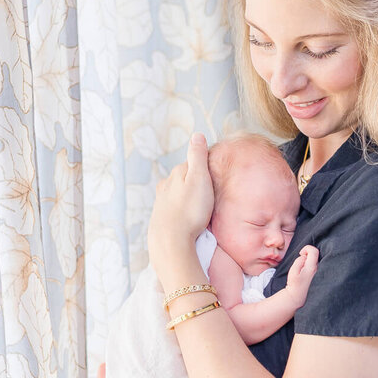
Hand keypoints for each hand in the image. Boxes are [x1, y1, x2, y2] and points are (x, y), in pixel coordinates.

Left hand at [149, 134, 214, 267]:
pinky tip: (189, 220)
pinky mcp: (160, 219)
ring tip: (201, 209)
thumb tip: (197, 134)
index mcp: (176, 174)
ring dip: (188, 199)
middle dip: (196, 184)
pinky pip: (175, 210)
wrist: (171, 242)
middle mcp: (165, 186)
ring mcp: (161, 203)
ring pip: (178, 195)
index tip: (217, 176)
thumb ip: (197, 156)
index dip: (206, 168)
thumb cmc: (190, 211)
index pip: (193, 163)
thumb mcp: (199, 179)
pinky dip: (182, 212)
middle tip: (211, 195)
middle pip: (184, 179)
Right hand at [285, 245, 319, 307]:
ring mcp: (319, 272)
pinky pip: (316, 264)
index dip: (307, 248)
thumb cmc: (295, 284)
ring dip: (309, 259)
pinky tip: (305, 270)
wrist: (298, 296)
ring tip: (302, 267)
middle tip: (301, 260)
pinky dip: (310, 264)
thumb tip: (304, 256)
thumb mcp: (293, 271)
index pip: (314, 251)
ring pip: (316, 259)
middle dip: (308, 254)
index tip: (301, 253)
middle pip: (316, 254)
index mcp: (312, 267)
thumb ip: (299, 261)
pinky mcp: (318, 275)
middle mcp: (318, 269)